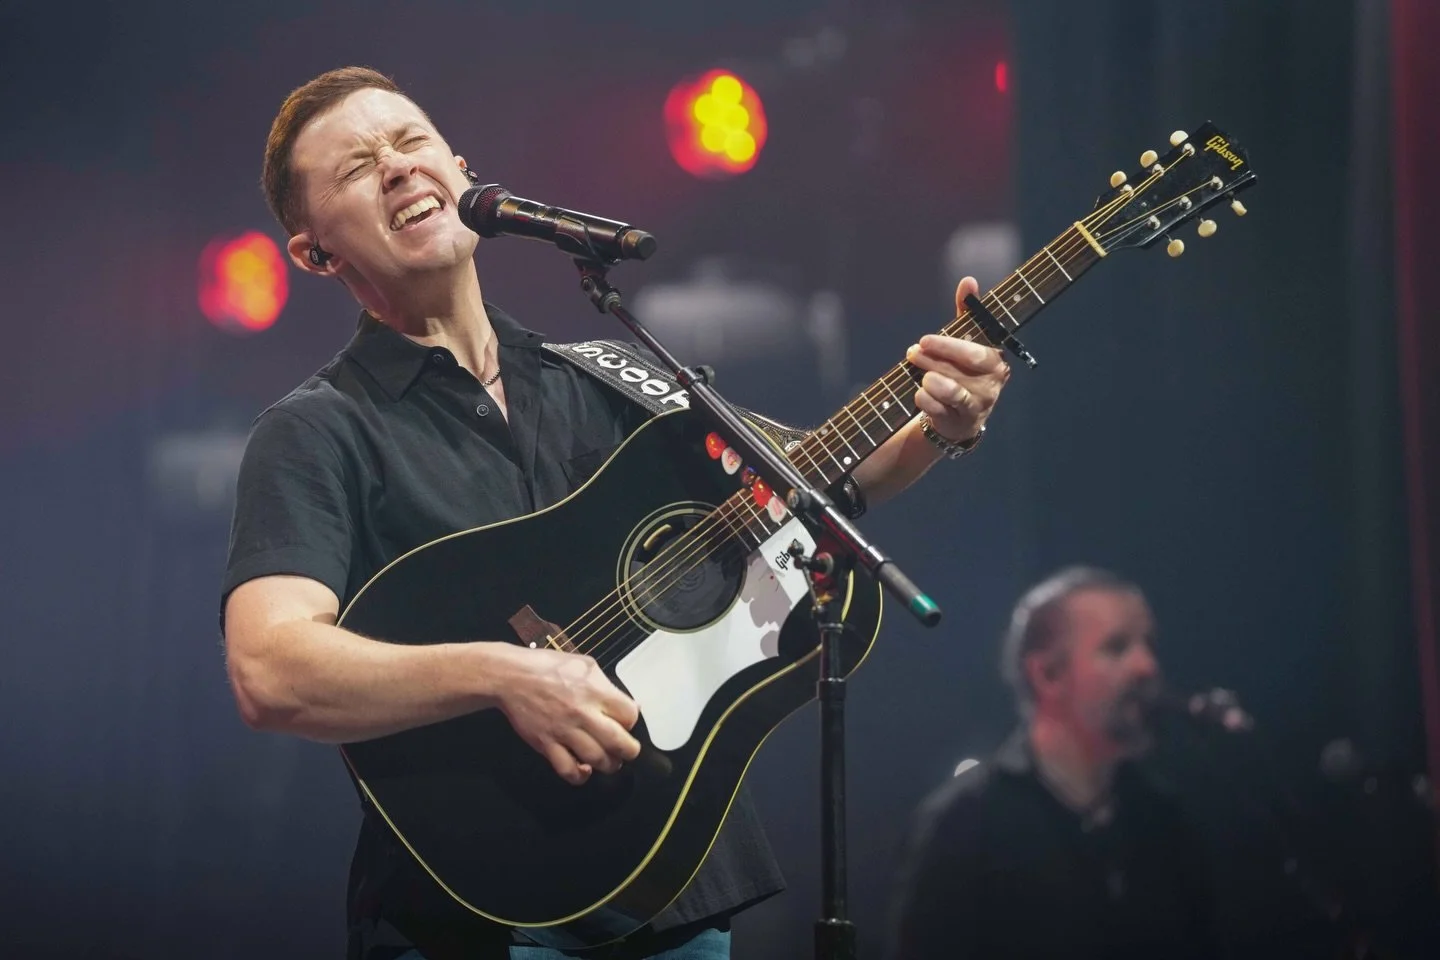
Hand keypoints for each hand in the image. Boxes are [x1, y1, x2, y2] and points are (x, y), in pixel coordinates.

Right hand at [492, 644, 640, 785]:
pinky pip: (568, 770)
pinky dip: (580, 776)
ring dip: (608, 765)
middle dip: (629, 751)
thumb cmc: (548, 666)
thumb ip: (608, 686)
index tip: (625, 722)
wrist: (510, 676)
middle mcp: (583, 713)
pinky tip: (584, 769)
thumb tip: (630, 705)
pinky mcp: (547, 745)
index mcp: (595, 691)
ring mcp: (564, 731)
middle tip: (626, 750)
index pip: (630, 715)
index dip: (631, 721)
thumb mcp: (585, 665)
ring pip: (598, 760)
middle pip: (620, 743)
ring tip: (608, 760)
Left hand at [905, 276, 1010, 442]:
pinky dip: (925, 400)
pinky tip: (919, 392)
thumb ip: (967, 312)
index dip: (948, 346)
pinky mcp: (960, 423)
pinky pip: (939, 410)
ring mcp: (977, 407)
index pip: (975, 354)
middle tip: (912, 352)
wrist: (959, 414)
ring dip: (930, 380)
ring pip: (951, 392)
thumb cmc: (963, 370)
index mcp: (995, 362)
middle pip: (960, 371)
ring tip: (920, 374)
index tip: (924, 340)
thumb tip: (968, 281)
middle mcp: (991, 386)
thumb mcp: (965, 340)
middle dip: (932, 360)